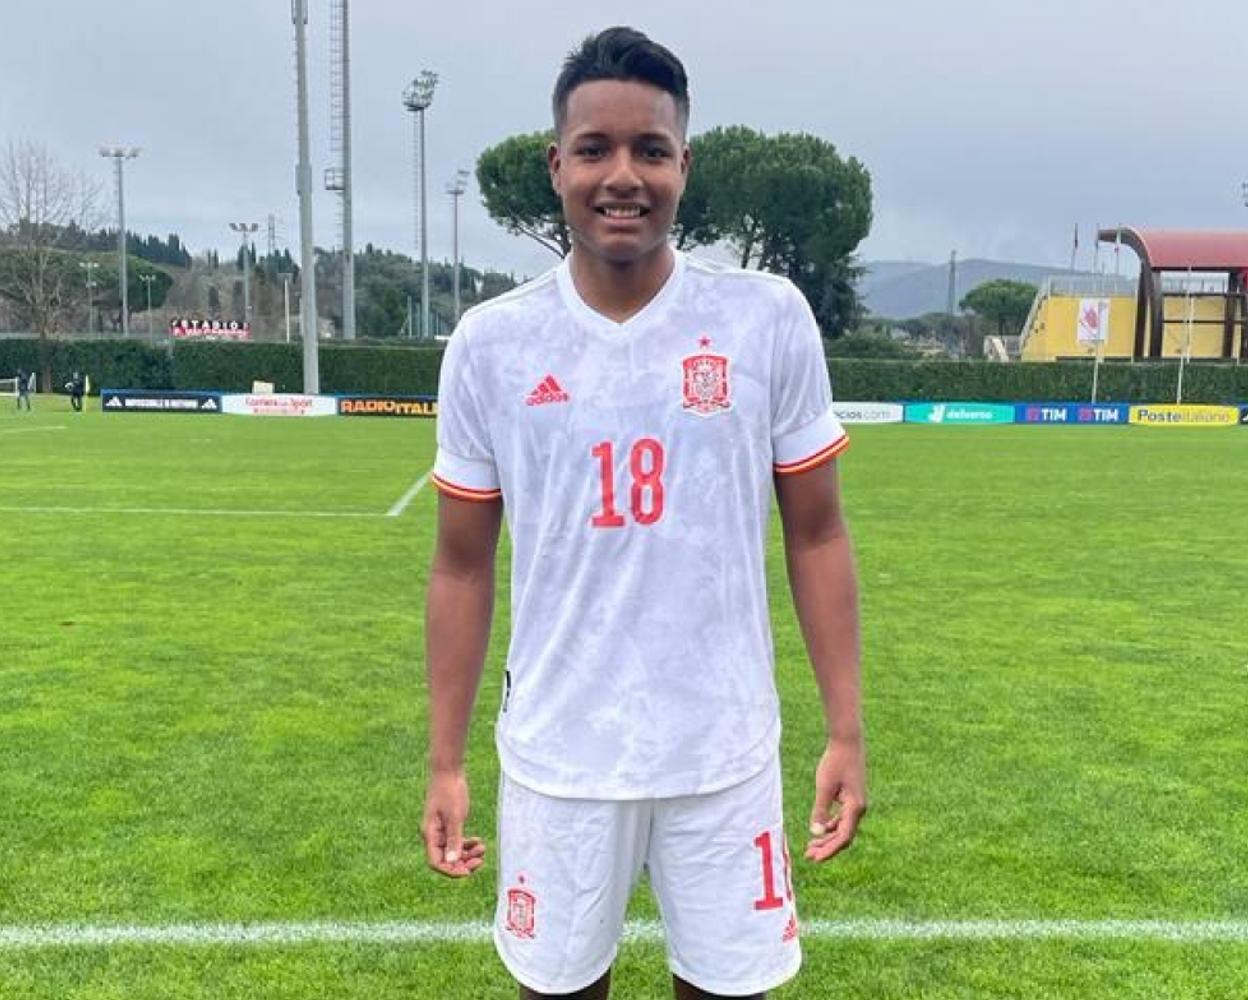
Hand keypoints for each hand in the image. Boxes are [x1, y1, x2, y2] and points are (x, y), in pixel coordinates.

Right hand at [422, 768, 486, 877]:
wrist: (448, 770)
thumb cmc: (450, 791)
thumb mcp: (455, 816)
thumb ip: (454, 839)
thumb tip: (452, 862)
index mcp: (431, 834)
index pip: (436, 862)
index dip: (451, 870)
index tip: (468, 871)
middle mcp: (433, 835)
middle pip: (446, 859)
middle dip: (462, 863)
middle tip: (480, 860)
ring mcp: (441, 830)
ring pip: (453, 851)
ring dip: (467, 854)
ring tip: (482, 848)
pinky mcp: (448, 824)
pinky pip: (456, 841)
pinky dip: (467, 844)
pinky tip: (478, 842)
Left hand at [805, 736, 866, 861]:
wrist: (847, 742)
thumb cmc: (835, 762)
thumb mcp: (824, 787)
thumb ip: (820, 810)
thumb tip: (816, 832)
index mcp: (855, 807)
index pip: (843, 837)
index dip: (829, 850)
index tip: (814, 859)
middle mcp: (859, 808)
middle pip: (844, 836)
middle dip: (827, 847)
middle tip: (808, 855)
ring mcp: (857, 804)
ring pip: (843, 828)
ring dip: (828, 838)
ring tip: (811, 846)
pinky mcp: (852, 798)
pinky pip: (843, 818)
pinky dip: (832, 826)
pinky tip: (820, 829)